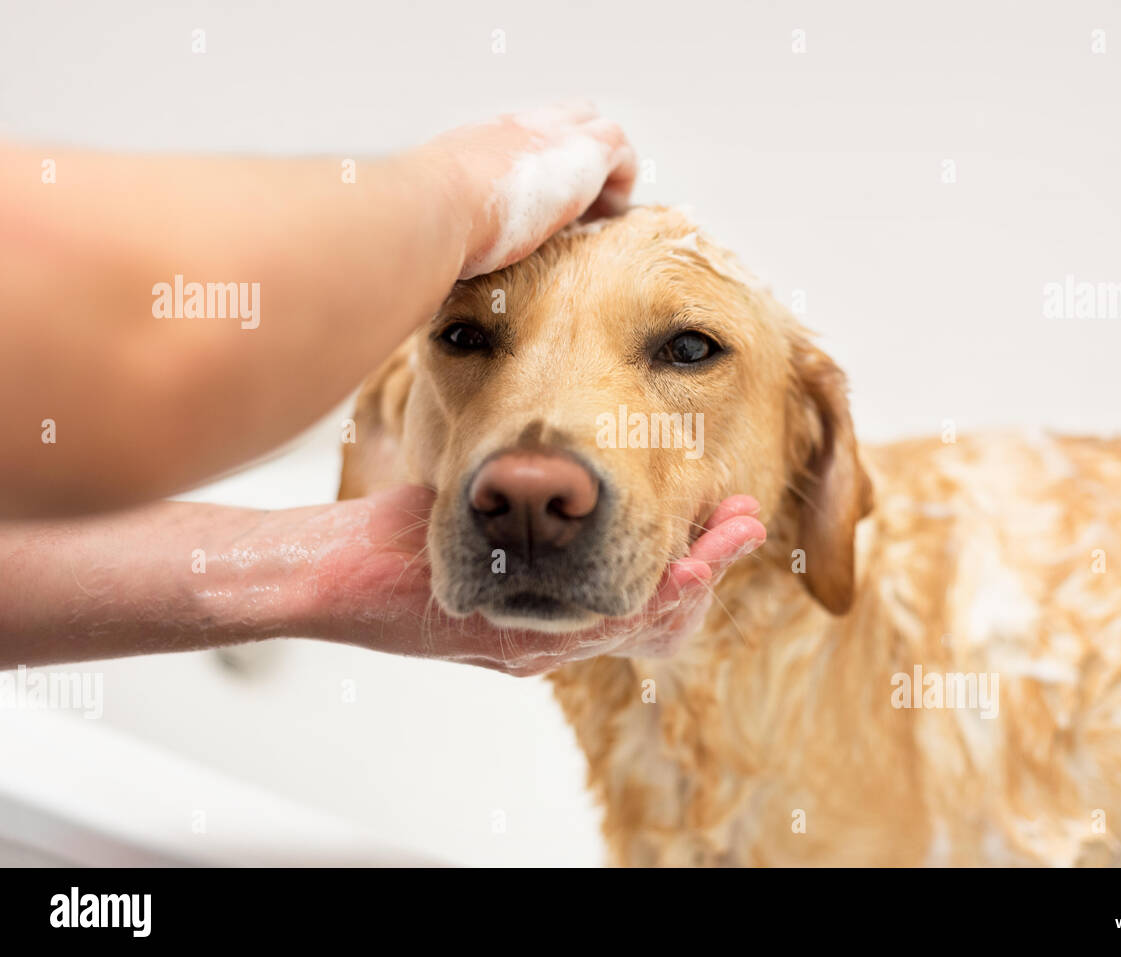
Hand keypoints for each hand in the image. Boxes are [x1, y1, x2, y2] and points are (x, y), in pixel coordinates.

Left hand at [314, 486, 765, 674]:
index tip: (726, 511)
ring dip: (698, 578)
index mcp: (551, 606)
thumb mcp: (477, 509)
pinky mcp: (516, 646)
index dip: (693, 553)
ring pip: (642, 620)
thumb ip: (529, 495)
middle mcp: (553, 634)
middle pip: (656, 609)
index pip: (644, 587)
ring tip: (737, 536)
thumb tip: (567, 455)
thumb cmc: (397, 533)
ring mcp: (538, 644)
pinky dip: (654, 598)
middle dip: (709, 563)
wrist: (327, 570)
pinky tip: (685, 568)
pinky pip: (601, 629)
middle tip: (748, 523)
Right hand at [419, 101, 637, 279]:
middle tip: (581, 206)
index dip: (543, 163)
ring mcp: (555, 134)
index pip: (525, 137)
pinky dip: (621, 183)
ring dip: (605, 171)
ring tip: (599, 216)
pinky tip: (607, 218)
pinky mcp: (587, 151)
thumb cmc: (432, 222)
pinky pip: (621, 151)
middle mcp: (521, 129)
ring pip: (599, 129)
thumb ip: (452, 222)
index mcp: (485, 142)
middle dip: (581, 157)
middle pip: (568, 117)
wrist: (439, 205)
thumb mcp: (441, 214)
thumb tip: (443, 254)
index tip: (544, 201)